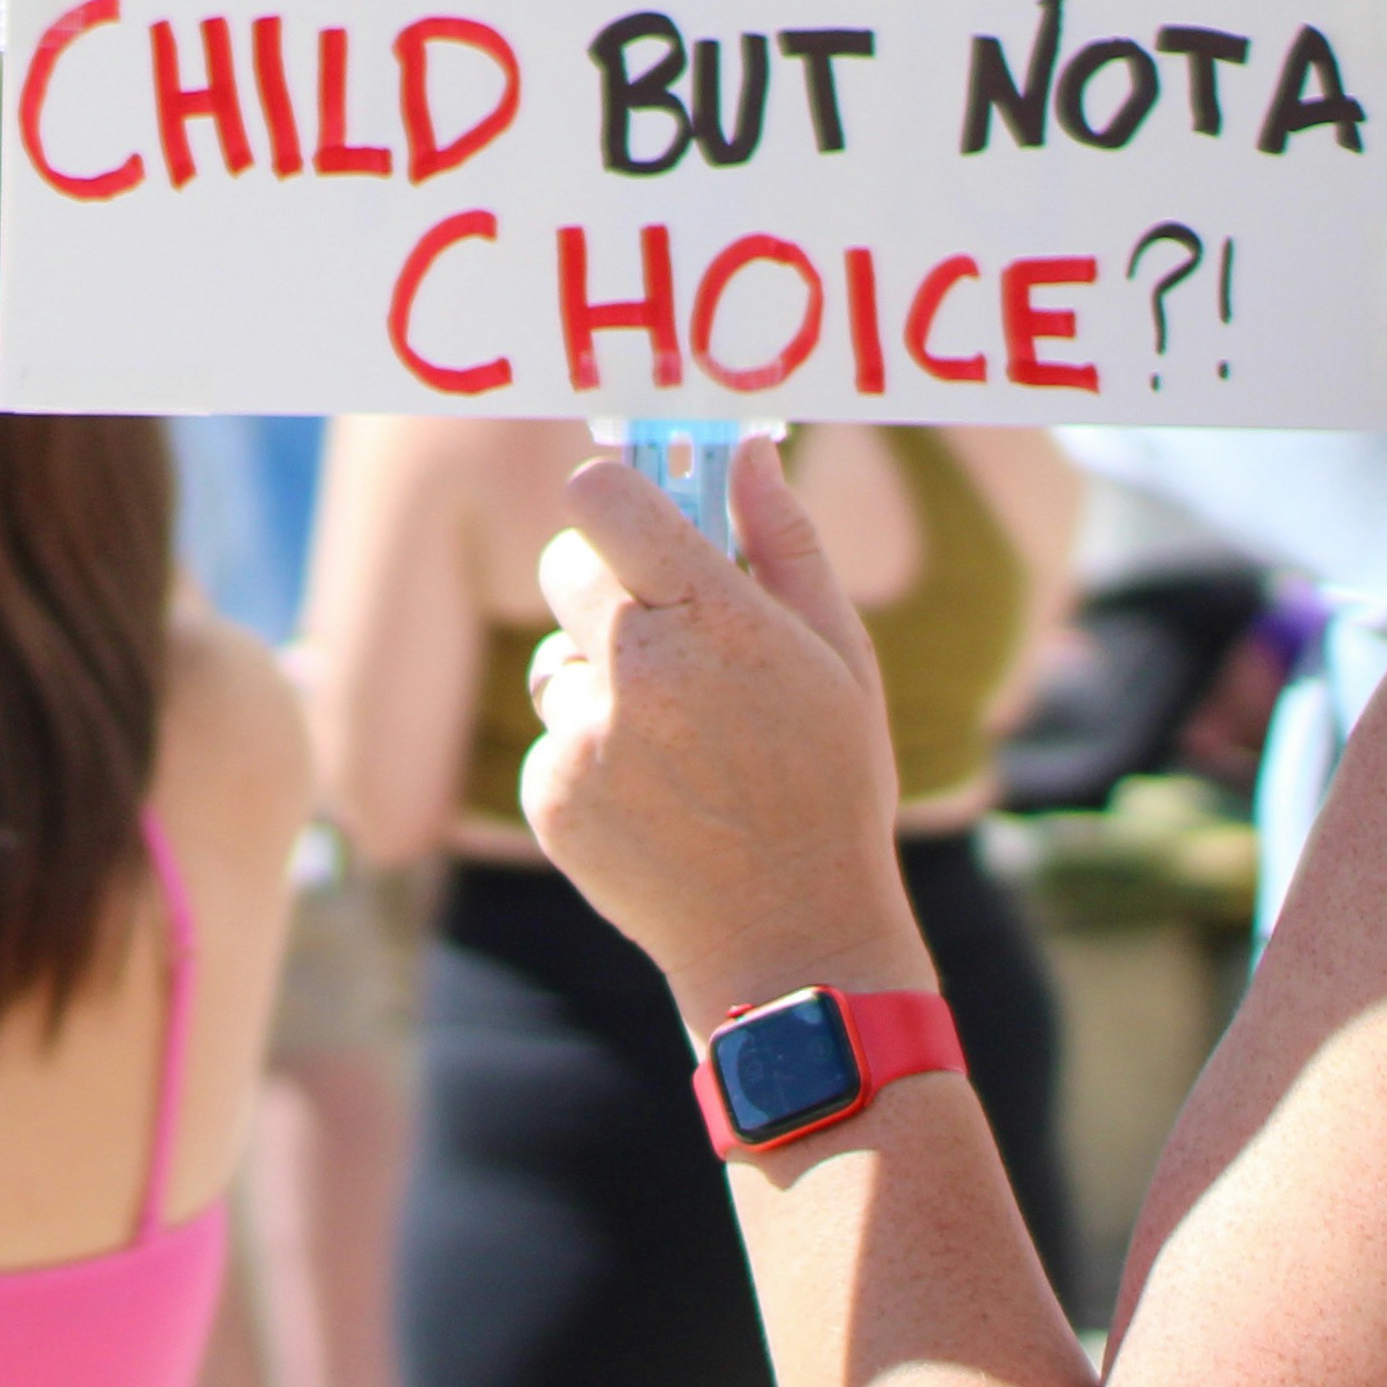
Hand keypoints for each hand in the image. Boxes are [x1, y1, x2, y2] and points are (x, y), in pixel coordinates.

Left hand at [518, 440, 928, 1026]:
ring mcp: (583, 739)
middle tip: (665, 629)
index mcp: (712, 622)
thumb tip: (748, 448)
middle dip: (605, 582)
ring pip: (556, 661)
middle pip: (564, 567)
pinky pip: (552, 736)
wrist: (788, 938)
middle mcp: (636, 672)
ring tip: (680, 742)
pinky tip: (656, 797)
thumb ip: (784, 540)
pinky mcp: (549, 795)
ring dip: (600, 679)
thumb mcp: (838, 654)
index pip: (604, 501)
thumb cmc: (829, 785)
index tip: (631, 512)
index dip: (610, 496)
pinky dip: (590, 754)